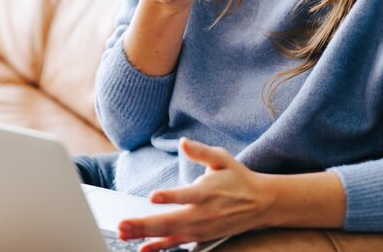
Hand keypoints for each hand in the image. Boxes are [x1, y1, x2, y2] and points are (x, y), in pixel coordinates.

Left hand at [117, 138, 270, 250]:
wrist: (260, 203)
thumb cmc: (237, 177)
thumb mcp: (222, 158)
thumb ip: (201, 151)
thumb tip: (183, 142)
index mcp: (208, 191)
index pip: (187, 195)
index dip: (170, 196)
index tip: (152, 196)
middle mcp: (204, 214)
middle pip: (172, 221)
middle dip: (145, 224)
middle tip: (122, 225)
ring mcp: (202, 229)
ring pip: (171, 235)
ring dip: (146, 236)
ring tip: (125, 234)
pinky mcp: (201, 237)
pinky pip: (178, 244)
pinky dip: (161, 248)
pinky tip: (144, 249)